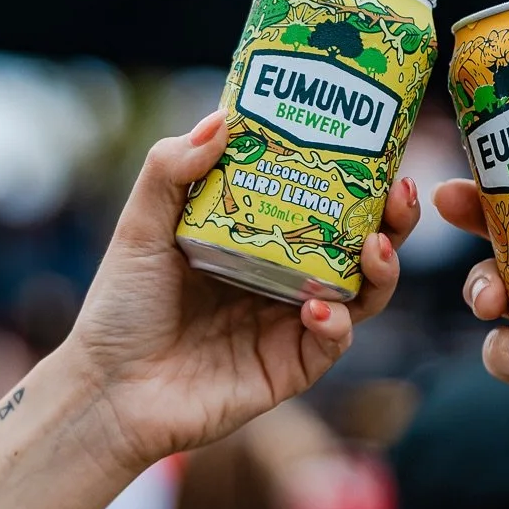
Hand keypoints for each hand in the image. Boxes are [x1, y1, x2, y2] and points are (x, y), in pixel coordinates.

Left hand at [68, 111, 418, 472]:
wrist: (108, 391)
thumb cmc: (121, 309)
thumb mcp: (141, 227)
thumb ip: (171, 169)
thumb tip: (221, 118)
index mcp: (258, 239)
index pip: (322, 202)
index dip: (357, 179)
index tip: (375, 149)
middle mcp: (284, 279)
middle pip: (359, 245)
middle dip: (391, 221)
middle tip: (400, 194)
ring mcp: (291, 324)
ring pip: (362, 293)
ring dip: (381, 269)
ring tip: (375, 248)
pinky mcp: (290, 368)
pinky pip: (333, 343)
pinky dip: (337, 324)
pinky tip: (318, 309)